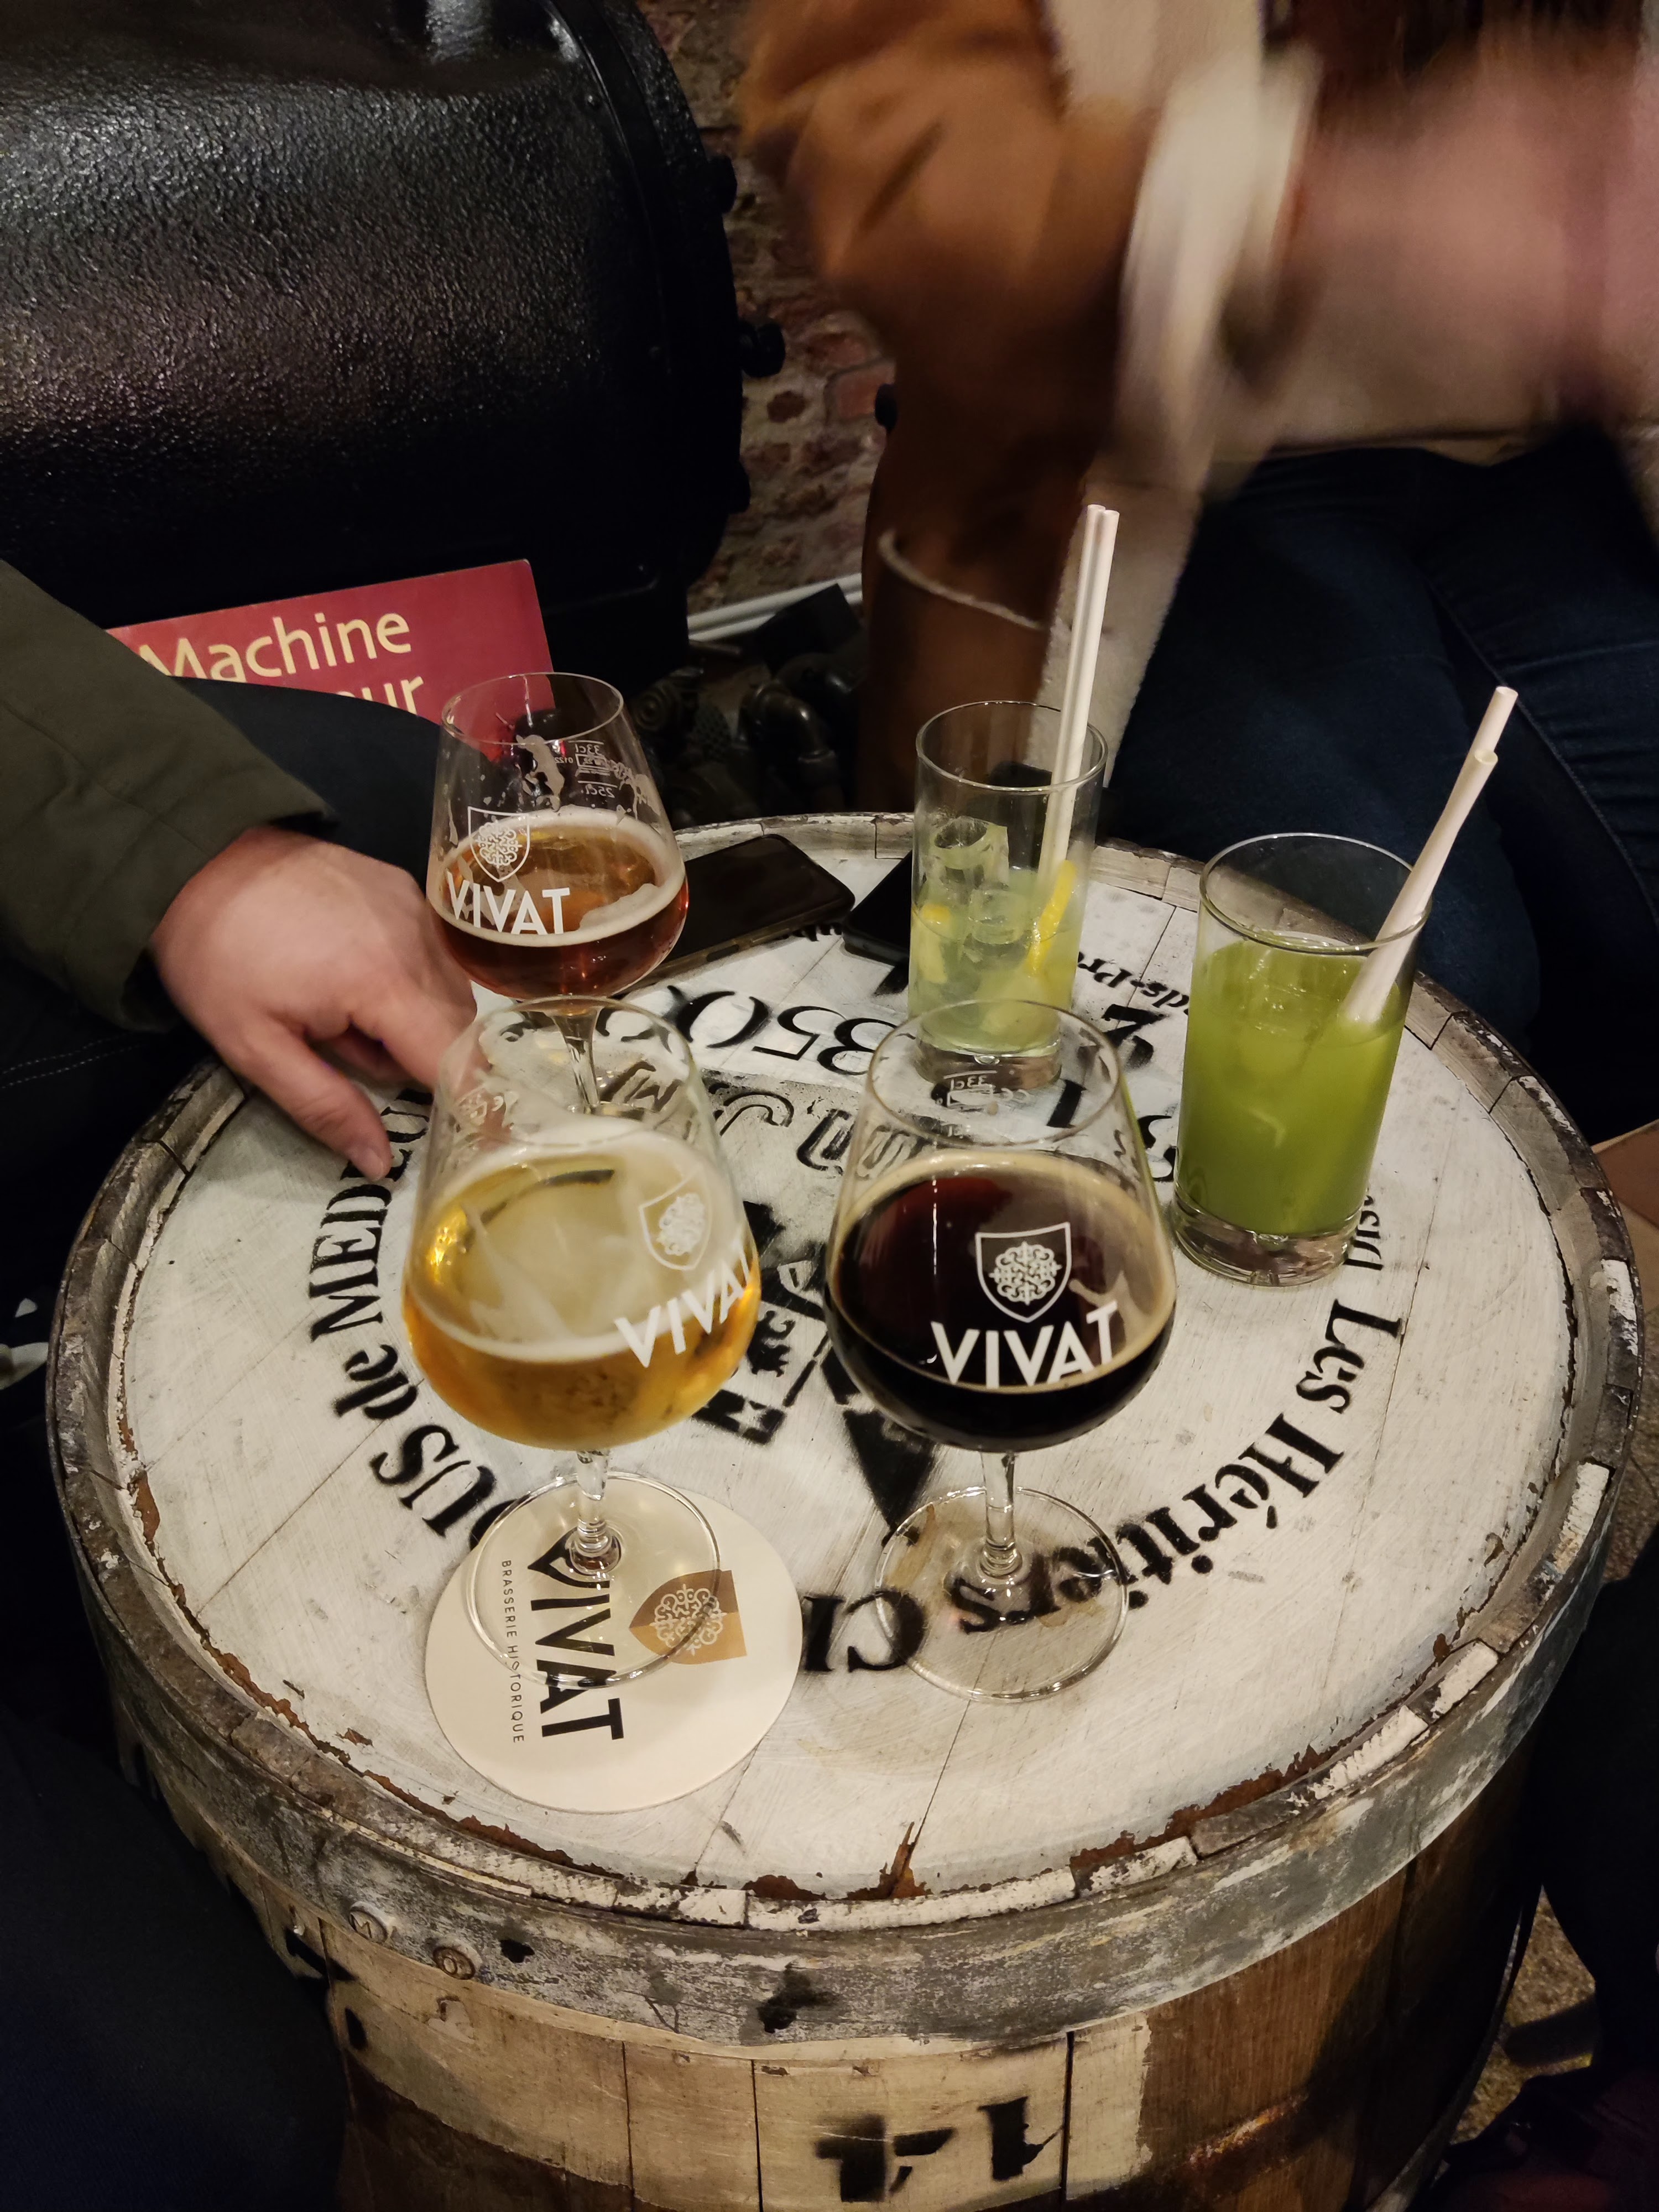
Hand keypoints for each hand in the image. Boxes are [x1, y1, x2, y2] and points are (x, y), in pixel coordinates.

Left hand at [150, 826, 475, 1176]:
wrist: (195, 859)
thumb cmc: (216, 959)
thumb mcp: (253, 1047)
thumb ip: (324, 1106)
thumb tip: (381, 1162)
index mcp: (383, 983)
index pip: (456, 1061)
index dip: (466, 1104)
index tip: (467, 1137)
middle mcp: (417, 939)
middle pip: (460, 1028)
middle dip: (425, 1060)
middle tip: (355, 1058)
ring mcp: (416, 906)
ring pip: (451, 990)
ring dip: (418, 1020)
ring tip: (349, 1014)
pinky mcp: (406, 887)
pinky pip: (434, 952)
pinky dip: (412, 979)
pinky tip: (357, 974)